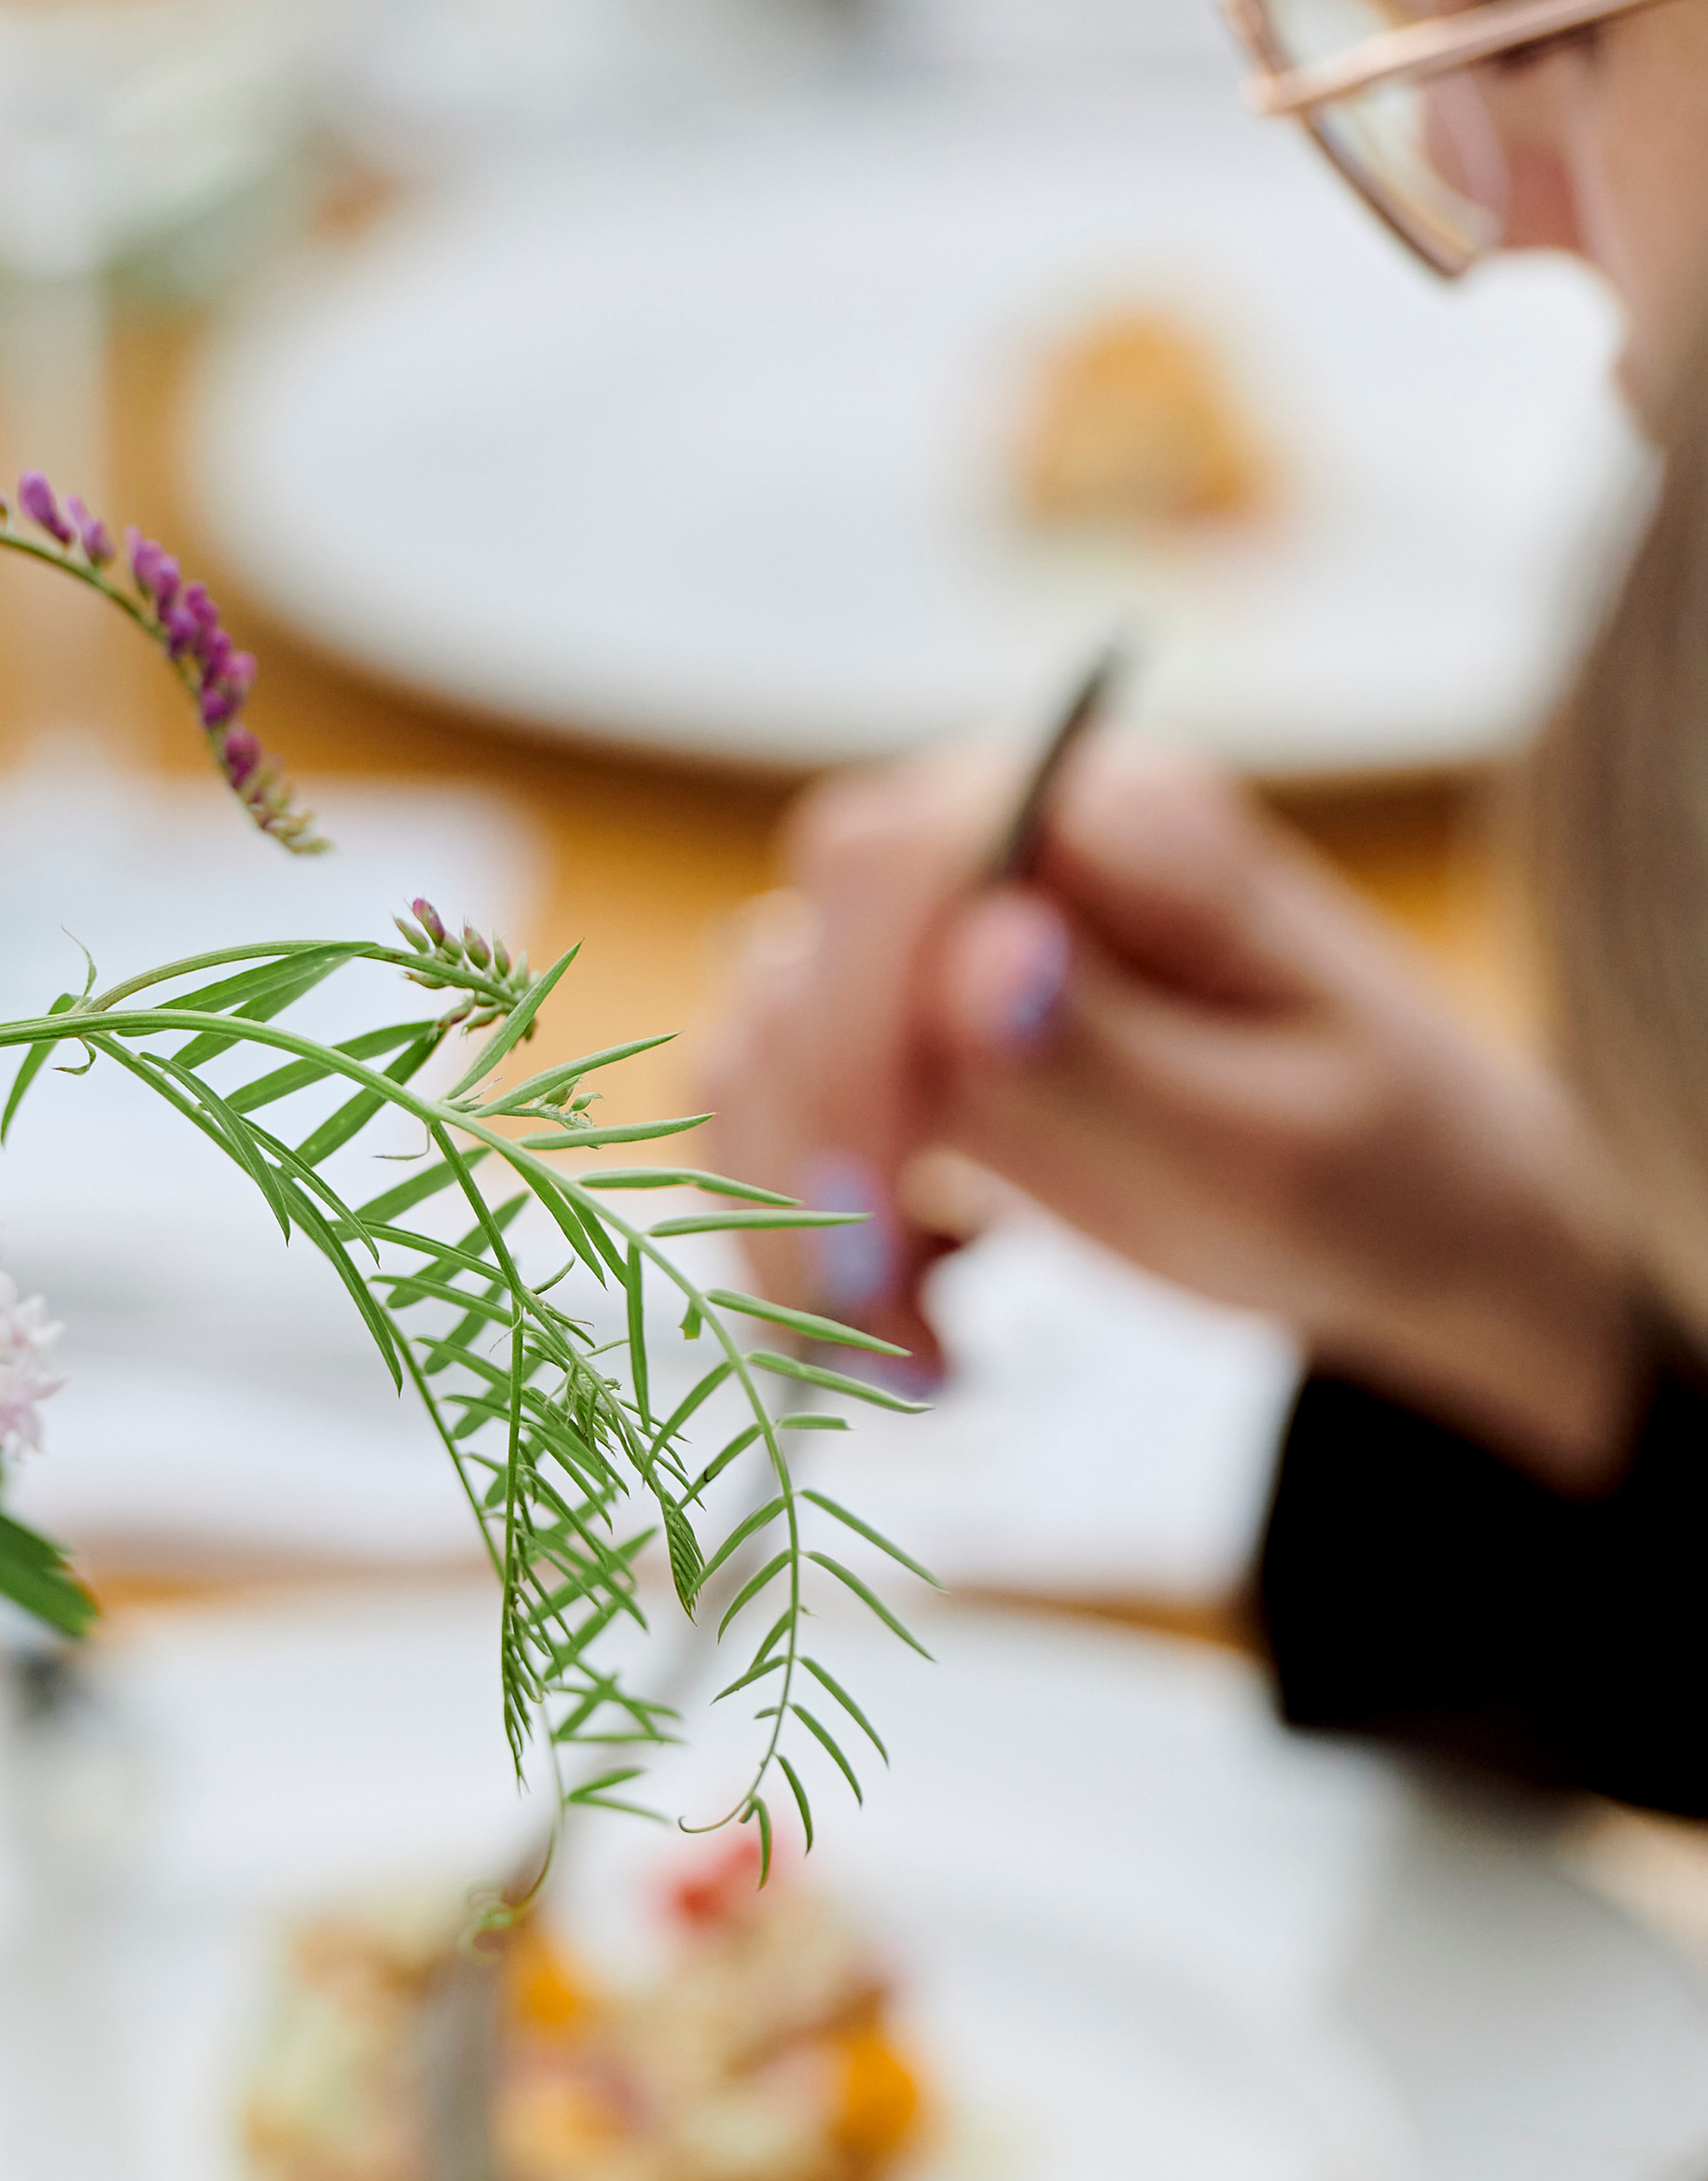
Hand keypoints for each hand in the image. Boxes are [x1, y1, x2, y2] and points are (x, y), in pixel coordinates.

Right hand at [704, 736, 1643, 1485]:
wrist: (1414, 1225)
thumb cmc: (1381, 1174)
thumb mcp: (1267, 1145)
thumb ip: (1104, 1051)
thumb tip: (980, 950)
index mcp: (1113, 819)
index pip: (894, 866)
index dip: (850, 1033)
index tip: (877, 1219)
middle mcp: (1001, 847)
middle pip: (803, 958)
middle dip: (816, 1160)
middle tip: (883, 1328)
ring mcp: (942, 938)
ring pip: (766, 1053)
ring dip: (804, 1228)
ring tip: (918, 1361)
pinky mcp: (905, 1033)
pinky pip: (784, 1124)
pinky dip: (821, 1247)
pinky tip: (928, 1330)